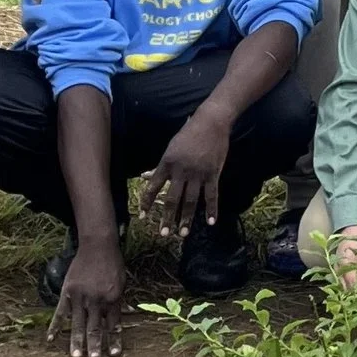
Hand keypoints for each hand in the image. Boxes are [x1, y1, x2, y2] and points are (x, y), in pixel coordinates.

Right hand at [53, 235, 125, 356]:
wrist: (98, 246)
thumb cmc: (113, 266)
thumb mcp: (121, 284)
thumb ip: (117, 303)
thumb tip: (118, 320)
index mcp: (113, 298)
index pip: (114, 324)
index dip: (114, 340)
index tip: (114, 354)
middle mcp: (97, 300)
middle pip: (96, 327)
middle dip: (95, 345)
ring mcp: (81, 297)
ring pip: (78, 323)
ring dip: (77, 341)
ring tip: (76, 356)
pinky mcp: (67, 293)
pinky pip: (60, 313)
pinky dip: (55, 326)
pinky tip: (51, 339)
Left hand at [141, 105, 232, 238]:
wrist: (211, 122)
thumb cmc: (189, 133)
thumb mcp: (171, 147)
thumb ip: (161, 165)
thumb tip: (146, 176)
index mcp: (167, 163)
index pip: (153, 187)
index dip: (147, 203)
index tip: (143, 216)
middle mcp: (181, 171)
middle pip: (173, 199)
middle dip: (168, 218)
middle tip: (164, 234)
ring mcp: (198, 174)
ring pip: (191, 201)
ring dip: (186, 219)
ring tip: (183, 234)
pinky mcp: (213, 174)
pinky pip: (212, 196)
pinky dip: (211, 210)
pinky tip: (210, 223)